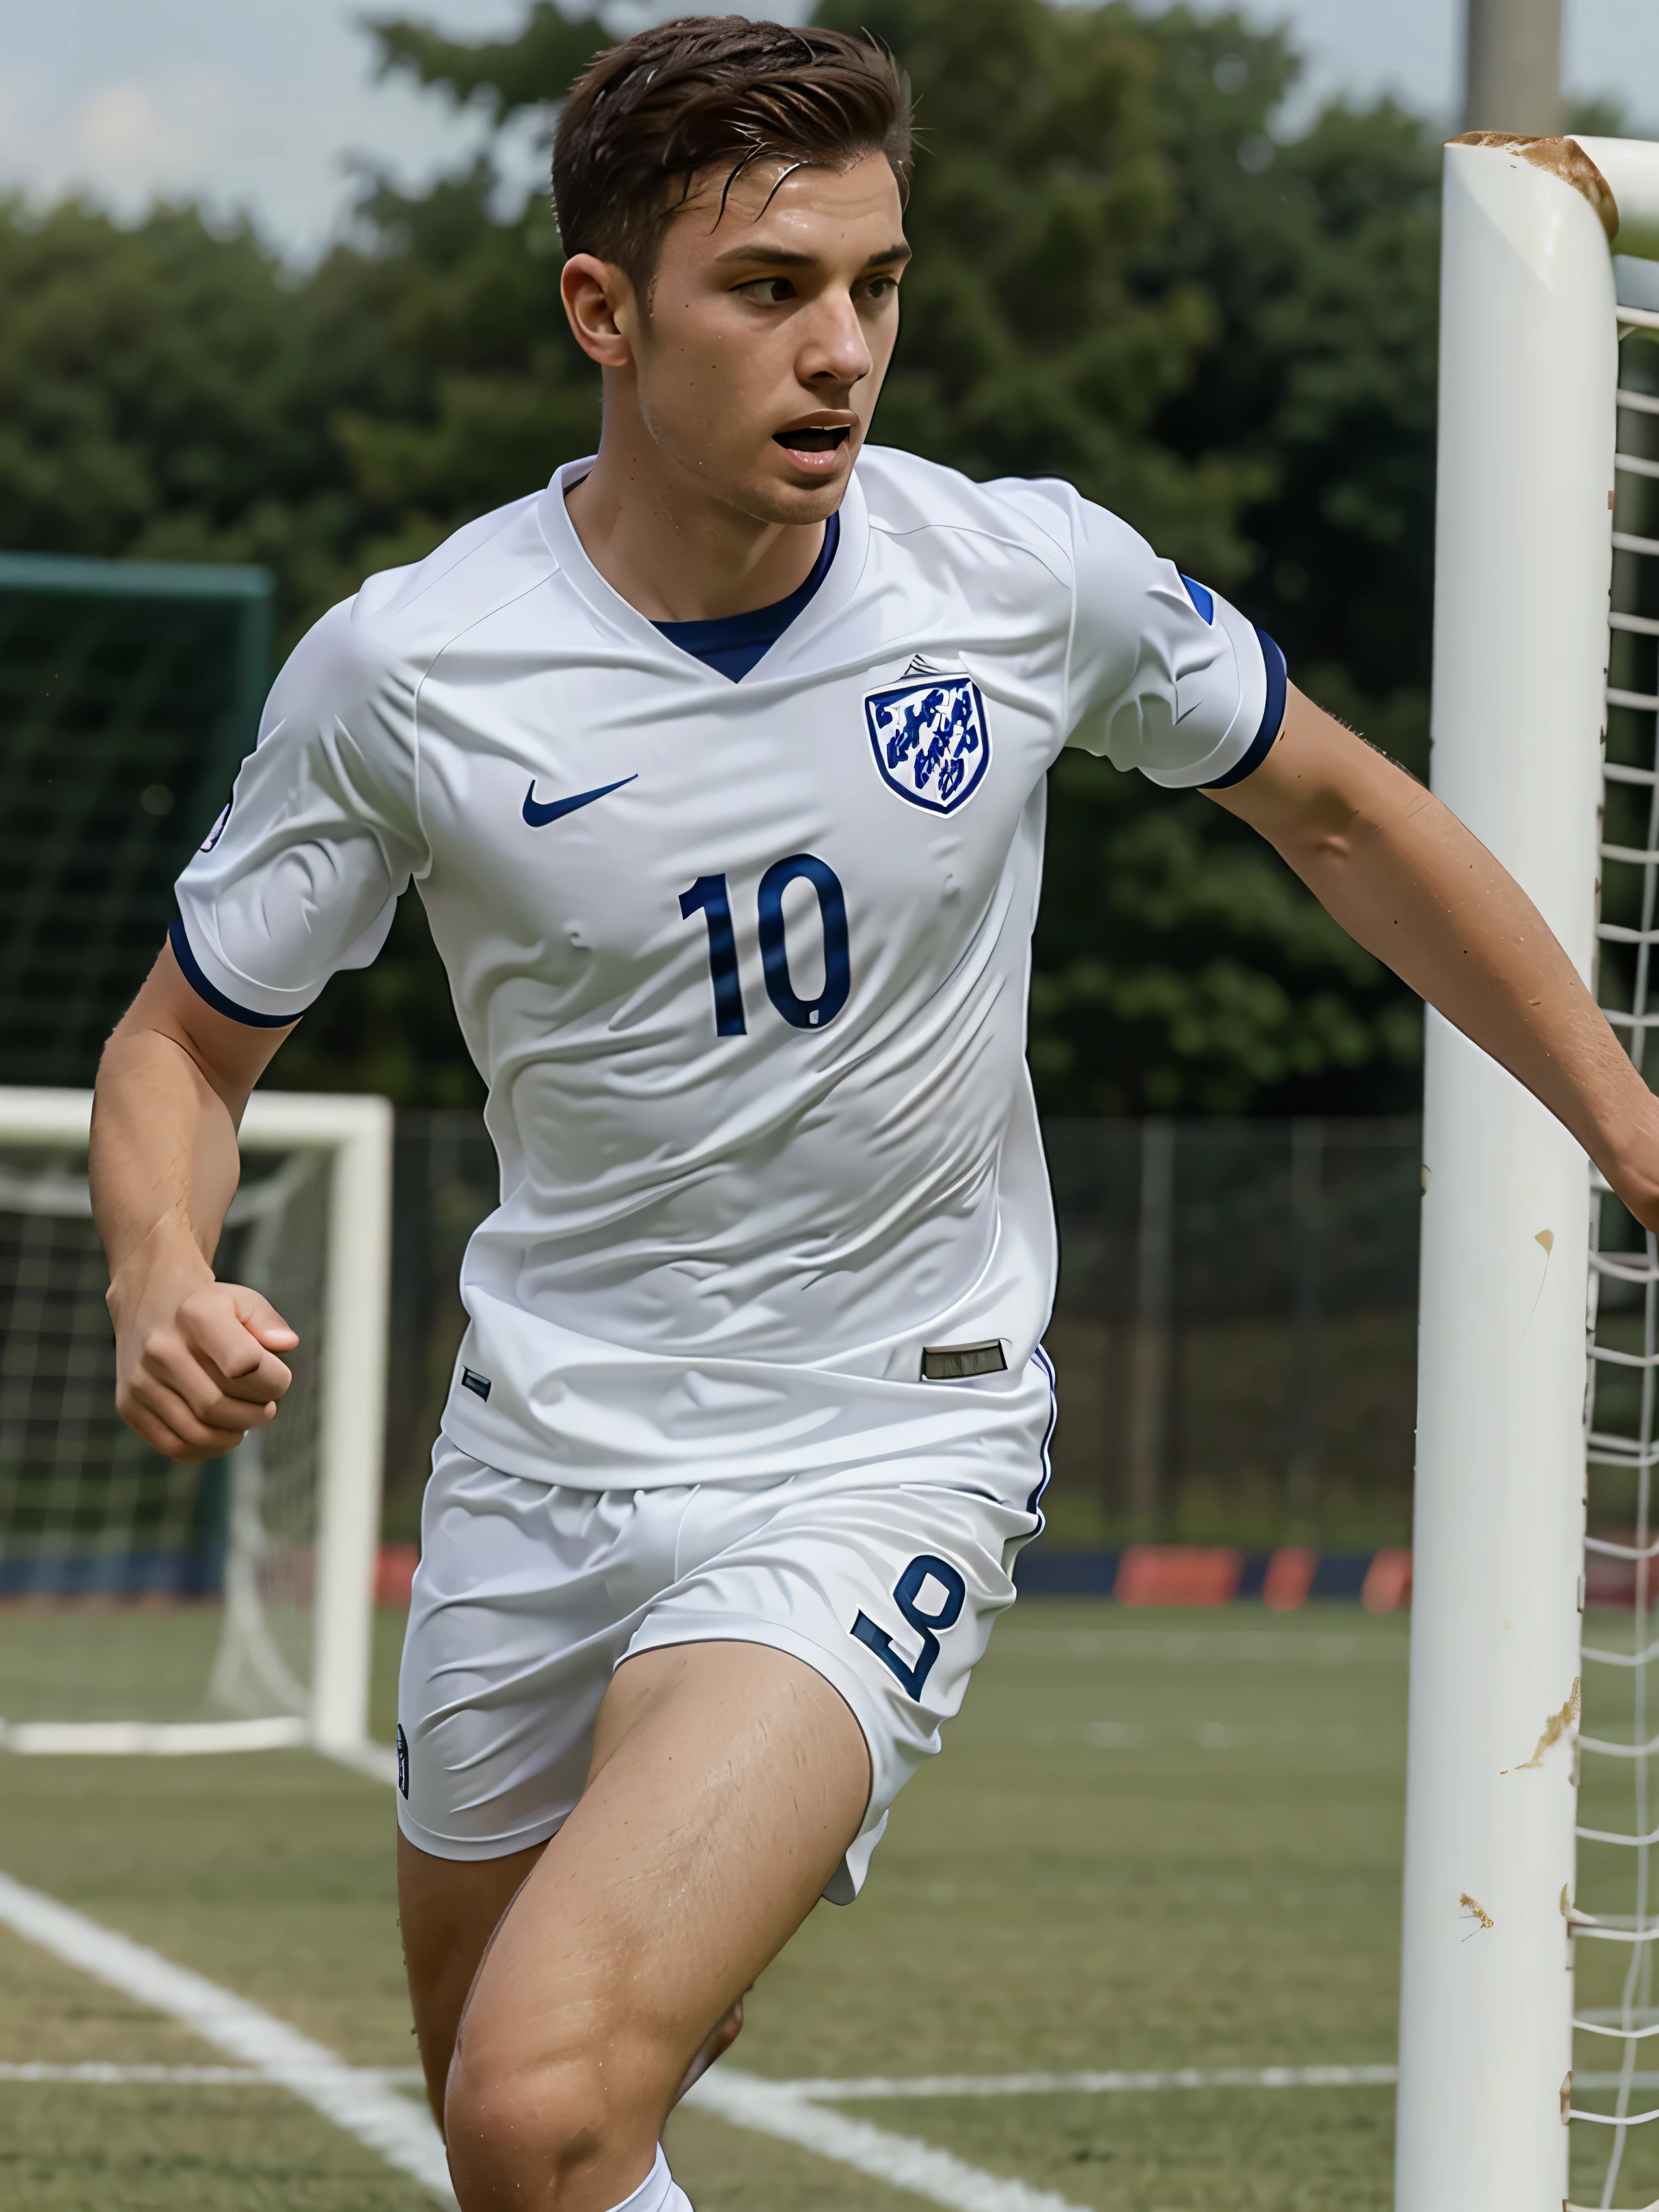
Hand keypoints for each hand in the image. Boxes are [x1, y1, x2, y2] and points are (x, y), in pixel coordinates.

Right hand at [110, 1264, 298, 1464]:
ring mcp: (141, 1380)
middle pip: (220, 1406)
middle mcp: (161, 1348)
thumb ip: (269, 1322)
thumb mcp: (242, 1301)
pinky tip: (223, 1434)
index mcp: (196, 1315)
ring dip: (234, 1435)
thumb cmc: (208, 1309)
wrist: (149, 1303)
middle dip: (256, 1414)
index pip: (245, 1364)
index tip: (277, 1377)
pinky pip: (174, 1446)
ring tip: (247, 1420)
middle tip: (267, 1407)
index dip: (273, 1380)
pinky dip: (207, 1449)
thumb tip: (286, 1345)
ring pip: (198, 1432)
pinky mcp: (129, 1405)